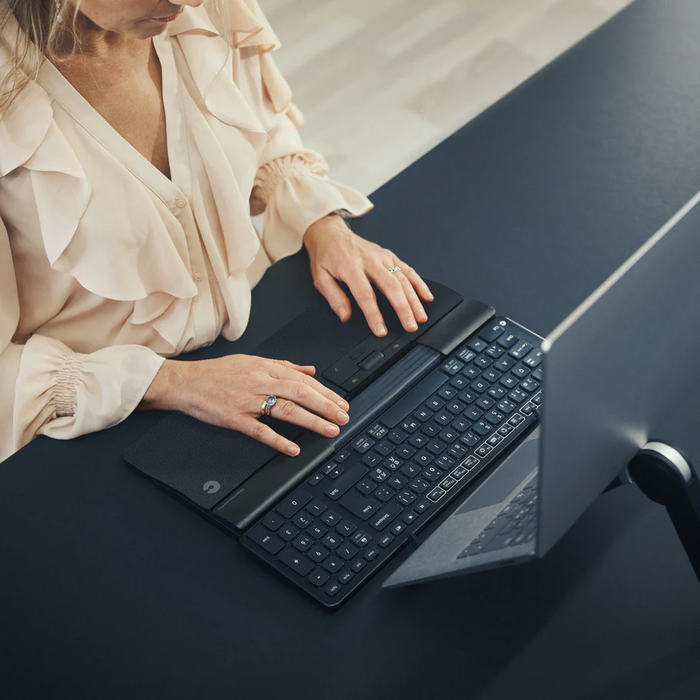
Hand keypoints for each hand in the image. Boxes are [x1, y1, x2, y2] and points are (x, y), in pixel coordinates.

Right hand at [141, 355, 349, 455]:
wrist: (185, 382)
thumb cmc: (218, 372)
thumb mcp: (253, 361)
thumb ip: (284, 366)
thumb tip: (310, 370)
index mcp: (266, 367)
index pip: (304, 380)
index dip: (326, 392)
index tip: (342, 403)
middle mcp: (260, 381)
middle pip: (300, 392)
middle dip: (326, 405)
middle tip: (343, 417)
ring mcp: (247, 400)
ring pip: (285, 409)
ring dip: (311, 421)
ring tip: (330, 430)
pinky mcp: (234, 418)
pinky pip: (259, 430)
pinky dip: (278, 439)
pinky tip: (293, 448)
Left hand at [303, 215, 433, 336]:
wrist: (331, 233)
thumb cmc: (326, 256)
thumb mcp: (320, 278)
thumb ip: (334, 298)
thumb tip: (345, 316)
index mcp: (351, 267)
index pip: (365, 295)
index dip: (375, 315)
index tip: (381, 330)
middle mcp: (370, 261)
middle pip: (391, 286)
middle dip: (403, 308)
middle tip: (410, 325)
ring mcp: (382, 257)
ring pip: (403, 279)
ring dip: (414, 299)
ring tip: (421, 317)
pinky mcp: (389, 256)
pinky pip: (407, 269)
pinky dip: (419, 283)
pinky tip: (426, 296)